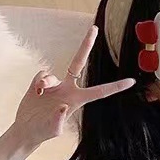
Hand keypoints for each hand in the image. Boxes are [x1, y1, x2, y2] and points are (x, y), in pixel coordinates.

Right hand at [12, 24, 135, 149]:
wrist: (27, 128)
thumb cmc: (43, 132)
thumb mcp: (53, 131)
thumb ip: (59, 121)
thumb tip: (63, 107)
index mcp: (77, 100)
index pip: (100, 91)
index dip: (115, 87)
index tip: (131, 81)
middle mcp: (68, 88)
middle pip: (78, 62)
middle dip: (85, 45)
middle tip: (94, 28)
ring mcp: (55, 84)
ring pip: (52, 73)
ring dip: (45, 82)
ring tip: (39, 94)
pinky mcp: (41, 83)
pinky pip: (42, 73)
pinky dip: (39, 81)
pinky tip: (36, 92)